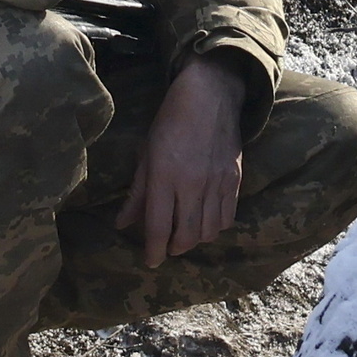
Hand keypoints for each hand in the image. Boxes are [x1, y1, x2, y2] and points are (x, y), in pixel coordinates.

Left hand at [118, 56, 244, 267]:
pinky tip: (205, 220)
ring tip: (185, 233)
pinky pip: (228, 218)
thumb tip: (122, 224)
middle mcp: (191, 184)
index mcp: (164, 176)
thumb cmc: (170, 122)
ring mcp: (216, 183)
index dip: (153, 251)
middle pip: (186, 236)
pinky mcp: (234, 179)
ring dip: (195, 240)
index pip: (157, 227)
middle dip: (174, 249)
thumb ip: (137, 193)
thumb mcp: (146, 155)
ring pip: (208, 232)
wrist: (210, 95)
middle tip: (167, 247)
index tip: (150, 261)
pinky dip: (215, 227)